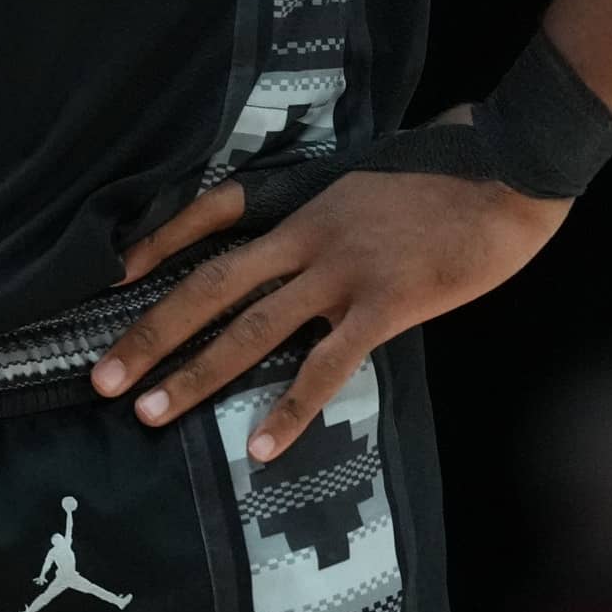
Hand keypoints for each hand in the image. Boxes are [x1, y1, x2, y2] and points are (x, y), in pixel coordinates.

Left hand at [89, 158, 568, 462]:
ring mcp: (343, 268)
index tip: (110, 274)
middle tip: (102, 377)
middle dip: (152, 332)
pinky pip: (326, 364)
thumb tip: (301, 250)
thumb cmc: (445, 172)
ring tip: (150, 412)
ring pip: (252, 326)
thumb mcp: (367, 183)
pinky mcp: (385, 303)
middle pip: (211, 284)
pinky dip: (289, 407)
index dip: (157, 243)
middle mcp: (307, 233)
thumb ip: (327, 217)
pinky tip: (260, 445)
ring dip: (197, 372)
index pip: (210, 215)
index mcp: (302, 201)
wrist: (508, 165)